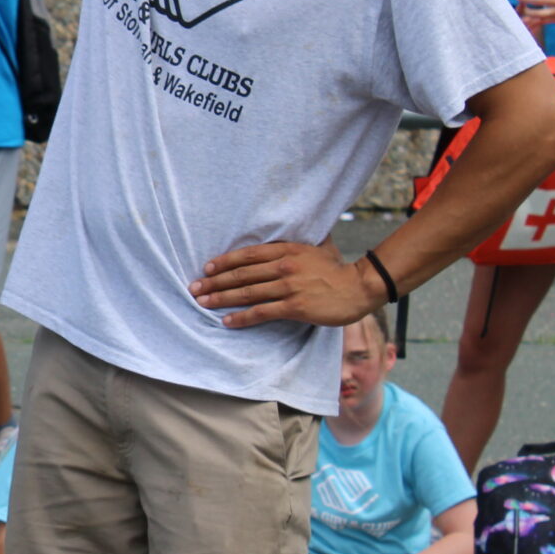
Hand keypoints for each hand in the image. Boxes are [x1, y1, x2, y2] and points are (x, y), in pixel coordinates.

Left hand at [190, 240, 379, 328]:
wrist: (360, 287)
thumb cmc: (337, 269)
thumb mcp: (316, 248)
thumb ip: (295, 245)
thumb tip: (286, 232)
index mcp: (287, 250)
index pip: (247, 255)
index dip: (224, 262)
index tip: (206, 269)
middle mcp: (284, 266)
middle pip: (241, 274)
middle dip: (214, 282)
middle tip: (194, 288)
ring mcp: (289, 286)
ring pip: (247, 292)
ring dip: (221, 298)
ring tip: (202, 303)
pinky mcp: (295, 306)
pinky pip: (261, 312)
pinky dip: (241, 317)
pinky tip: (227, 321)